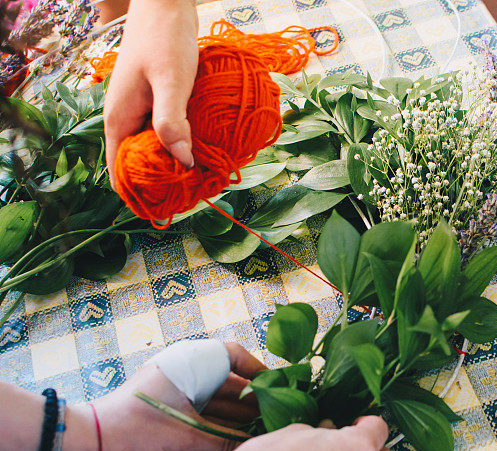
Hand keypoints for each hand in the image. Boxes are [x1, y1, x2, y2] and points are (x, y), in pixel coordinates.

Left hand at [80, 342, 264, 450]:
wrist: (92, 441)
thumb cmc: (136, 427)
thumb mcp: (186, 435)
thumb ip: (224, 439)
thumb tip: (254, 445)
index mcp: (190, 362)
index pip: (234, 354)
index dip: (258, 369)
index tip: (277, 385)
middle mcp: (187, 370)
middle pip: (230, 380)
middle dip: (252, 399)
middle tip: (276, 415)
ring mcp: (179, 388)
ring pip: (218, 398)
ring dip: (238, 414)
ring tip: (262, 429)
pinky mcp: (173, 406)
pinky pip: (205, 410)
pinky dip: (222, 422)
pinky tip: (239, 437)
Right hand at [103, 0, 197, 180]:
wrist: (165, 6)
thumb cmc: (165, 40)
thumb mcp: (172, 81)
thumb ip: (172, 121)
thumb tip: (182, 162)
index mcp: (119, 121)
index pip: (119, 174)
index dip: (140, 196)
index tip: (167, 210)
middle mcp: (125, 120)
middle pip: (138, 167)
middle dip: (162, 183)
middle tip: (195, 194)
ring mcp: (139, 112)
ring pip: (153, 151)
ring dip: (174, 165)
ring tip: (203, 178)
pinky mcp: (155, 104)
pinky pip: (164, 134)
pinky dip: (180, 145)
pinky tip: (202, 150)